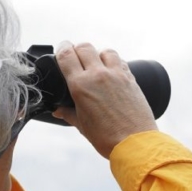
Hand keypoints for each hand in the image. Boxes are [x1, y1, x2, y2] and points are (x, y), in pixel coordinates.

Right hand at [51, 41, 157, 157]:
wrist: (134, 143)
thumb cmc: (106, 137)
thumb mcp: (82, 125)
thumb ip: (68, 113)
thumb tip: (57, 110)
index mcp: (81, 85)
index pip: (67, 55)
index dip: (62, 49)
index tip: (62, 51)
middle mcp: (98, 75)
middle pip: (85, 47)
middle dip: (78, 50)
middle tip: (77, 58)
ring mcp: (117, 75)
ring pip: (105, 51)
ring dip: (98, 55)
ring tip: (97, 65)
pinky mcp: (131, 79)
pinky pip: (121, 62)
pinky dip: (114, 63)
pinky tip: (112, 73)